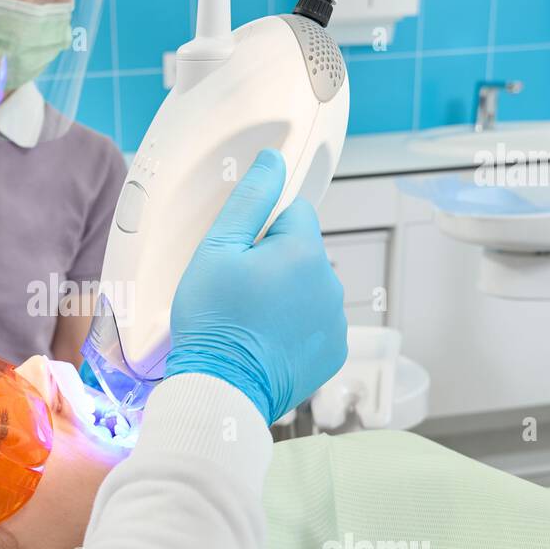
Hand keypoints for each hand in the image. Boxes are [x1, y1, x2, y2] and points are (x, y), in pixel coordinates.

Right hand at [164, 149, 347, 422]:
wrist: (222, 388)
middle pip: (303, 251)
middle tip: (240, 291)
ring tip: (251, 319)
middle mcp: (330, 284)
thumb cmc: (213, 322)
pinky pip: (315, 322)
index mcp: (305, 252)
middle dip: (275, 263)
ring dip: (286, 295)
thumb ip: (249, 200)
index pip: (294, 212)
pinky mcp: (333, 351)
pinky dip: (295, 327)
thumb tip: (273, 161)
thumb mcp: (216, 251)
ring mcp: (336, 320)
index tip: (240, 257)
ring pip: (309, 287)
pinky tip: (266, 339)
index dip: (261, 230)